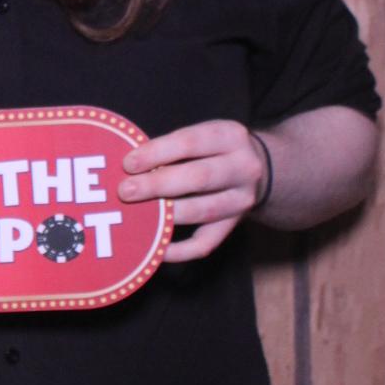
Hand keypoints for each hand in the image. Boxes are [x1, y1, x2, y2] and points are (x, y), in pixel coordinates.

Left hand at [118, 120, 269, 263]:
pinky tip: (156, 248)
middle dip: (157, 185)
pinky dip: (179, 250)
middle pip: (199, 178)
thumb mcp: (202, 135)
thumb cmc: (213, 148)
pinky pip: (206, 243)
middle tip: (126, 191)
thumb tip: (128, 166)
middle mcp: (243, 168)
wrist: (259, 167)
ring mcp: (242, 200)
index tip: (128, 163)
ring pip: (202, 211)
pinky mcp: (234, 226)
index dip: (157, 153)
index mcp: (230, 136)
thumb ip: (171, 147)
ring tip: (136, 215)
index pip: (190, 142)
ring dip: (165, 215)